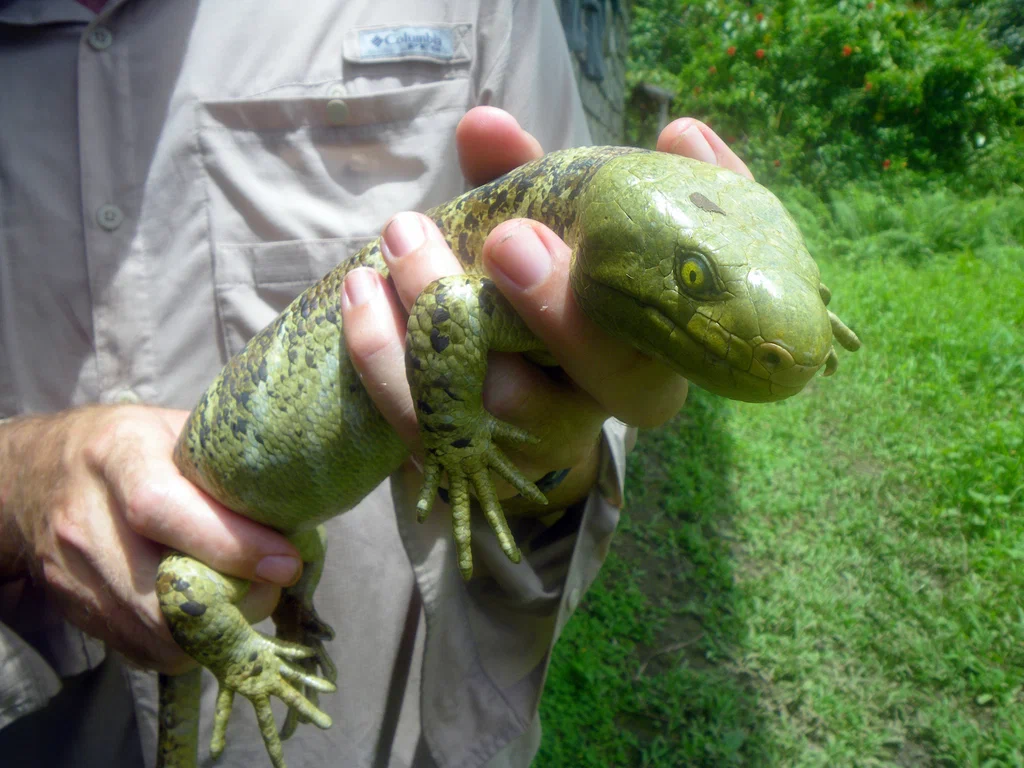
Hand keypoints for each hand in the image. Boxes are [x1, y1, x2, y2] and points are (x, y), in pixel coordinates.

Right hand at [0, 406, 300, 671]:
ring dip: (214, 631)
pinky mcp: (74, 609)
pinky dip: (186, 644)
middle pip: (159, 591)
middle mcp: (85, 519)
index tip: (286, 563)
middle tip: (273, 588)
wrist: (39, 474)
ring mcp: (73, 572)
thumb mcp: (176, 430)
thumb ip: (226, 465)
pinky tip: (210, 614)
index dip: (232, 545)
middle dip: (234, 604)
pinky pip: (139, 649)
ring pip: (152, 635)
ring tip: (246, 602)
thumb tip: (299, 503)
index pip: (163, 510)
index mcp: (117, 456)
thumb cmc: (131, 444)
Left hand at [340, 111, 749, 511]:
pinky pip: (430, 430)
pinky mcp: (476, 464)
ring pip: (504, 407)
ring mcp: (543, 443)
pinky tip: (360, 295)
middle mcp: (609, 402)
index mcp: (652, 341)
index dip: (624, 285)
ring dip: (440, 323)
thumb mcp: (544, 229)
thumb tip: (483, 125)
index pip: (677, 328)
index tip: (530, 230)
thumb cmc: (536, 288)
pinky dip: (385, 360)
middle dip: (550, 309)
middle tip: (492, 238)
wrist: (503, 383)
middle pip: (610, 383)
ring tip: (394, 245)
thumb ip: (525, 179)